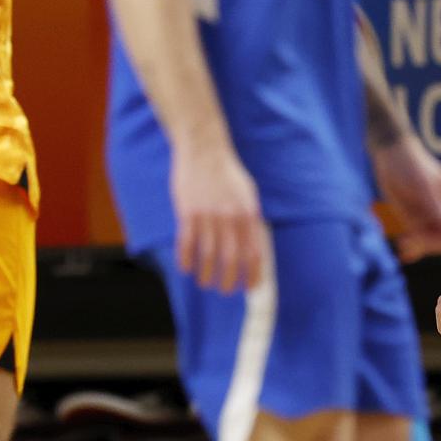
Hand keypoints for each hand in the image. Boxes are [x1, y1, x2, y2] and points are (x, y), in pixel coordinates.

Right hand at [172, 143, 267, 292]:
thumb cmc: (226, 172)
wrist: (204, 149)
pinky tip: (185, 269)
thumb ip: (251, 218)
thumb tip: (254, 244)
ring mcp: (208, 215)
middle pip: (231, 258)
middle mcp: (229, 217)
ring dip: (206, 273)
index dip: (252, 273)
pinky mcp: (187, 212)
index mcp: (247, 213)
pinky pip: (186, 242)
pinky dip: (186, 259)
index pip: (253, 252)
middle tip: (224, 291)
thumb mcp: (248, 193)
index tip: (249, 288)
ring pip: (208, 254)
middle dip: (228, 280)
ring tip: (205, 283)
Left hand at [373, 136, 440, 269]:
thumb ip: (434, 203)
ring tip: (403, 244)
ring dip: (420, 248)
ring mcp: (429, 217)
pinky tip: (402, 253)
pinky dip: (412, 249)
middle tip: (412, 239)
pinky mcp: (413, 220)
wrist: (390, 155)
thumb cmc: (410, 164)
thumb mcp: (421, 184)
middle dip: (432, 245)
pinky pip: (417, 241)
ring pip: (431, 243)